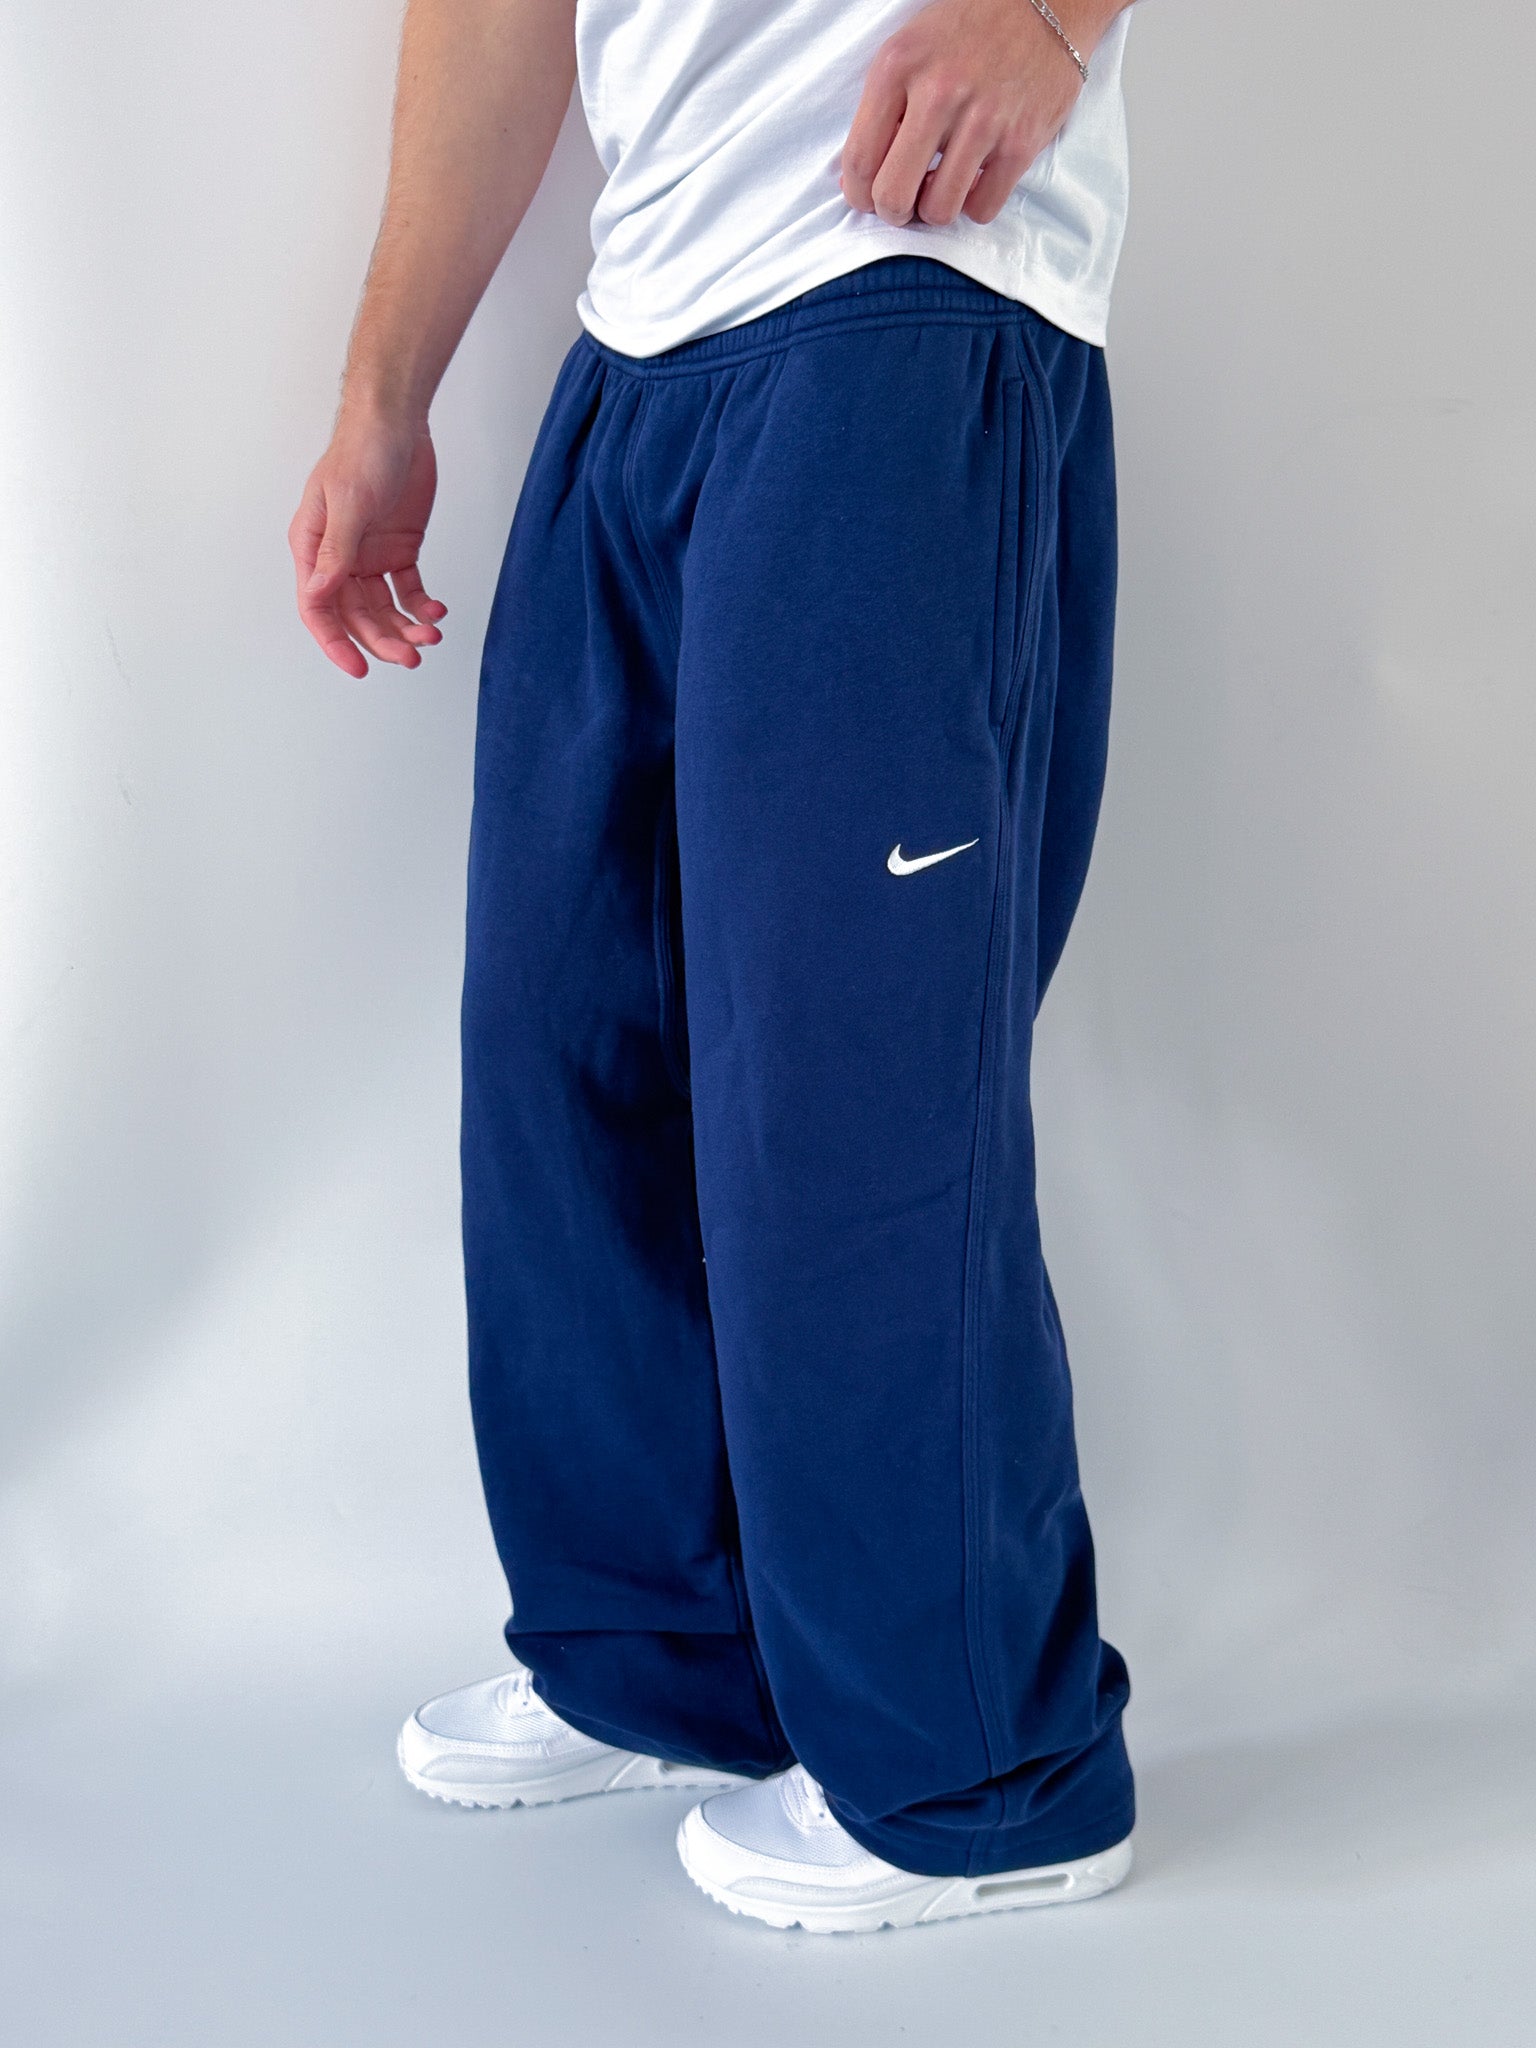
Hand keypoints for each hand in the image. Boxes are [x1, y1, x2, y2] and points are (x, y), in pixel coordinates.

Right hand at [289, 410, 447, 677]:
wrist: (397, 422)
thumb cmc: (362, 451)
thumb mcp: (349, 502)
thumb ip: (337, 552)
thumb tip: (319, 592)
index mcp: (313, 547)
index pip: (317, 608)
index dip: (335, 642)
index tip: (360, 668)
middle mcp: (339, 558)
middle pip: (356, 616)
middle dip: (382, 640)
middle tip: (412, 657)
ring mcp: (370, 556)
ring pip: (384, 609)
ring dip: (405, 628)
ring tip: (430, 637)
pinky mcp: (399, 550)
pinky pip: (408, 590)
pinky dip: (422, 606)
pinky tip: (436, 612)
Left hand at [840, 0, 1094, 228]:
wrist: (1049, 2)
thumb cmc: (971, 29)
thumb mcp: (911, 48)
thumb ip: (883, 107)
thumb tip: (859, 177)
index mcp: (898, 66)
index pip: (859, 160)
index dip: (857, 194)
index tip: (868, 198)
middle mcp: (938, 92)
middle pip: (893, 195)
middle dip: (893, 212)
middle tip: (904, 203)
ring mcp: (983, 120)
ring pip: (939, 210)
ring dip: (935, 209)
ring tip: (942, 186)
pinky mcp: (1021, 142)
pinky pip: (983, 209)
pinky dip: (975, 205)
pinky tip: (976, 179)